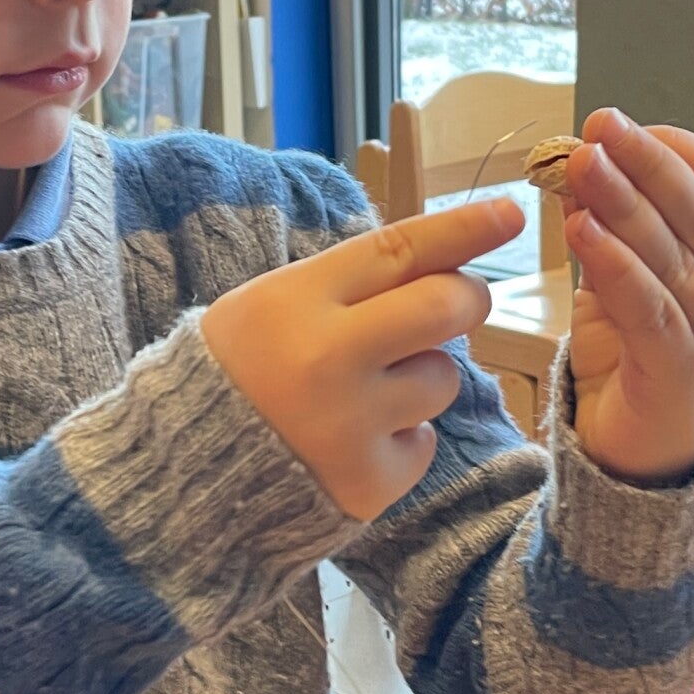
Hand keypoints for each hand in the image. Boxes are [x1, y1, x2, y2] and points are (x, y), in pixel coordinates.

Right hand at [201, 198, 523, 520]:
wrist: (183, 478)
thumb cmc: (236, 374)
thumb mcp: (270, 306)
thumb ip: (348, 284)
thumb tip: (443, 261)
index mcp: (296, 302)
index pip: (399, 250)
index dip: (463, 228)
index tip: (510, 213)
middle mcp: (327, 359)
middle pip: (444, 307)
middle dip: (466, 299)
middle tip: (457, 304)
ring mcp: (351, 425)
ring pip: (442, 378)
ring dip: (423, 377)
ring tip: (367, 393)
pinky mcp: (369, 481)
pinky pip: (425, 442)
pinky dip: (402, 439)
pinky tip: (355, 442)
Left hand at [555, 109, 693, 484]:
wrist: (645, 457)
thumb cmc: (639, 356)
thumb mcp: (621, 279)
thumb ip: (607, 225)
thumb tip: (575, 162)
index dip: (674, 148)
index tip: (621, 124)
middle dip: (645, 163)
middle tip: (599, 125)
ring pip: (673, 257)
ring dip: (624, 204)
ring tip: (581, 165)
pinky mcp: (689, 376)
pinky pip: (651, 308)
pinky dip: (616, 265)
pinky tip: (581, 230)